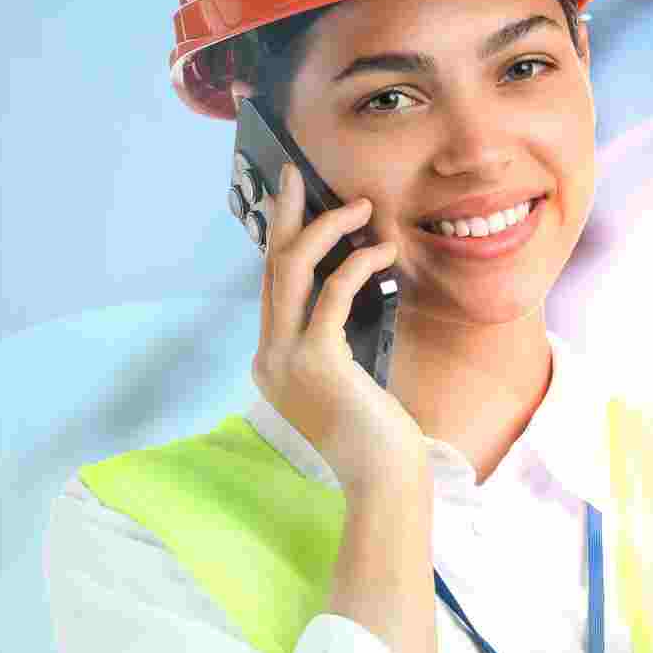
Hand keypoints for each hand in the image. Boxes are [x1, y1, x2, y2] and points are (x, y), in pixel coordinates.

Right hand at [251, 161, 427, 494]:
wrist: (382, 478)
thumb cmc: (375, 433)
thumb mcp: (345, 381)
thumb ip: (333, 343)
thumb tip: (347, 290)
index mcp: (272, 363)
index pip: (273, 289)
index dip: (285, 242)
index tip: (297, 205)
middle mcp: (269, 358)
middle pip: (272, 269)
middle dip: (286, 215)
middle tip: (296, 174)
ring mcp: (286, 359)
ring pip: (293, 270)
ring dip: (326, 229)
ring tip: (359, 206)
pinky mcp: (317, 359)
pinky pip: (333, 292)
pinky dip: (358, 263)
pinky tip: (383, 250)